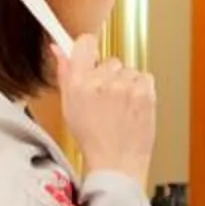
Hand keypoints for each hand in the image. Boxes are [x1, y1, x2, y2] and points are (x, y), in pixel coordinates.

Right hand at [51, 35, 155, 192]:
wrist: (117, 163)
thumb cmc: (92, 139)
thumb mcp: (69, 106)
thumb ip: (65, 73)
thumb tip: (58, 49)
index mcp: (79, 83)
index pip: (85, 42)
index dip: (88, 48)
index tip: (89, 55)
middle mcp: (102, 81)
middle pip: (109, 60)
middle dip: (108, 75)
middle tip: (105, 98)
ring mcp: (125, 86)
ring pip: (128, 70)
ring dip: (126, 84)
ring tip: (120, 107)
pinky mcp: (145, 92)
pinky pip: (144, 78)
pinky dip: (141, 90)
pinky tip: (132, 107)